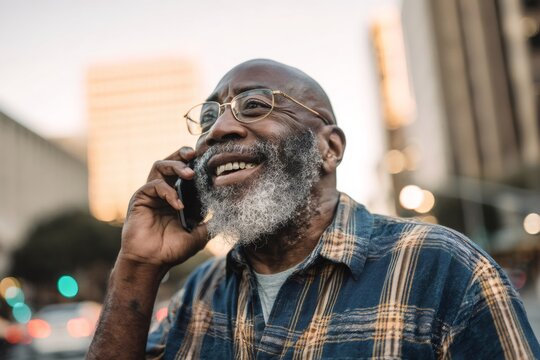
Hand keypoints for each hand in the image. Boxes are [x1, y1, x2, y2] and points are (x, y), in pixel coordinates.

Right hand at [119, 147, 207, 271]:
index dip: (195, 164)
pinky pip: (154, 185)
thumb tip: (228, 214)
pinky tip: (179, 205)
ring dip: (176, 166)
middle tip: (195, 154)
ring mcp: (151, 194)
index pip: (185, 172)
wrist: (151, 263)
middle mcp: (163, 192)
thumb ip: (210, 223)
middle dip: (183, 154)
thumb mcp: (199, 235)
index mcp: (176, 196)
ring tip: (190, 174)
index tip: (209, 160)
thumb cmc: (172, 250)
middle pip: (171, 162)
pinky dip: (168, 192)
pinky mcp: (140, 198)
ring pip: (160, 166)